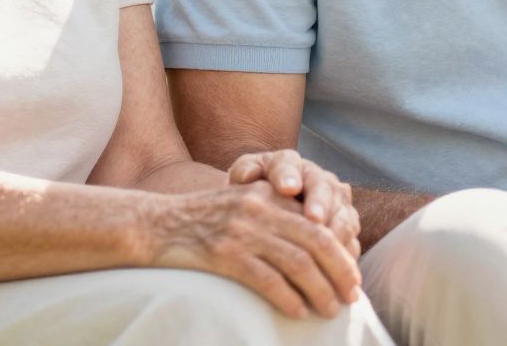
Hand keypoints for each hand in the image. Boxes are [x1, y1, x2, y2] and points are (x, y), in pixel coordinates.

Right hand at [154, 181, 362, 318]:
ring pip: (297, 263)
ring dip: (320, 291)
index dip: (341, 253)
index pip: (319, 225)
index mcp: (269, 195)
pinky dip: (288, 298)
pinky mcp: (224, 254)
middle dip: (340, 273)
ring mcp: (242, 230)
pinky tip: (298, 312)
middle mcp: (260, 208)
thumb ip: (276, 216)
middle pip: (316, 242)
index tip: (353, 276)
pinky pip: (267, 279)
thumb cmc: (201, 221)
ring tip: (330, 310)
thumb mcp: (242, 206)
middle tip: (352, 297)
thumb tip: (318, 243)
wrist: (154, 225)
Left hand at [228, 148, 361, 256]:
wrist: (265, 216)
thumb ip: (244, 172)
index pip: (289, 165)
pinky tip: (335, 268)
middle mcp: (319, 179)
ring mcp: (337, 204)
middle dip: (321, 203)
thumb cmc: (251, 196)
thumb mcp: (244, 179)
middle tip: (315, 219)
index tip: (287, 188)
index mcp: (290, 164)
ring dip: (337, 231)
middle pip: (325, 188)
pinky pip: (350, 242)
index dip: (290, 176)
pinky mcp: (346, 229)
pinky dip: (344, 255)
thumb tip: (247, 176)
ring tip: (327, 248)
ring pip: (343, 215)